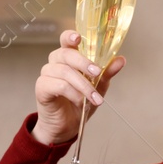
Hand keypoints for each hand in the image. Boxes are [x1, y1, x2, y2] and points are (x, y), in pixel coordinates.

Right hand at [31, 30, 125, 147]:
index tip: (79, 38)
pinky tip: (80, 102)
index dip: (70, 36)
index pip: (65, 40)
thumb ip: (106, 73)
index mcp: (68, 57)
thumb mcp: (97, 88)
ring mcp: (46, 74)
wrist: (66, 127)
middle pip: (66, 54)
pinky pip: (58, 85)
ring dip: (83, 85)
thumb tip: (120, 60)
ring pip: (65, 72)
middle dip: (84, 63)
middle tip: (97, 73)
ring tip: (94, 98)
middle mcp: (55, 63)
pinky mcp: (42, 88)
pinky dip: (73, 93)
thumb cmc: (79, 103)